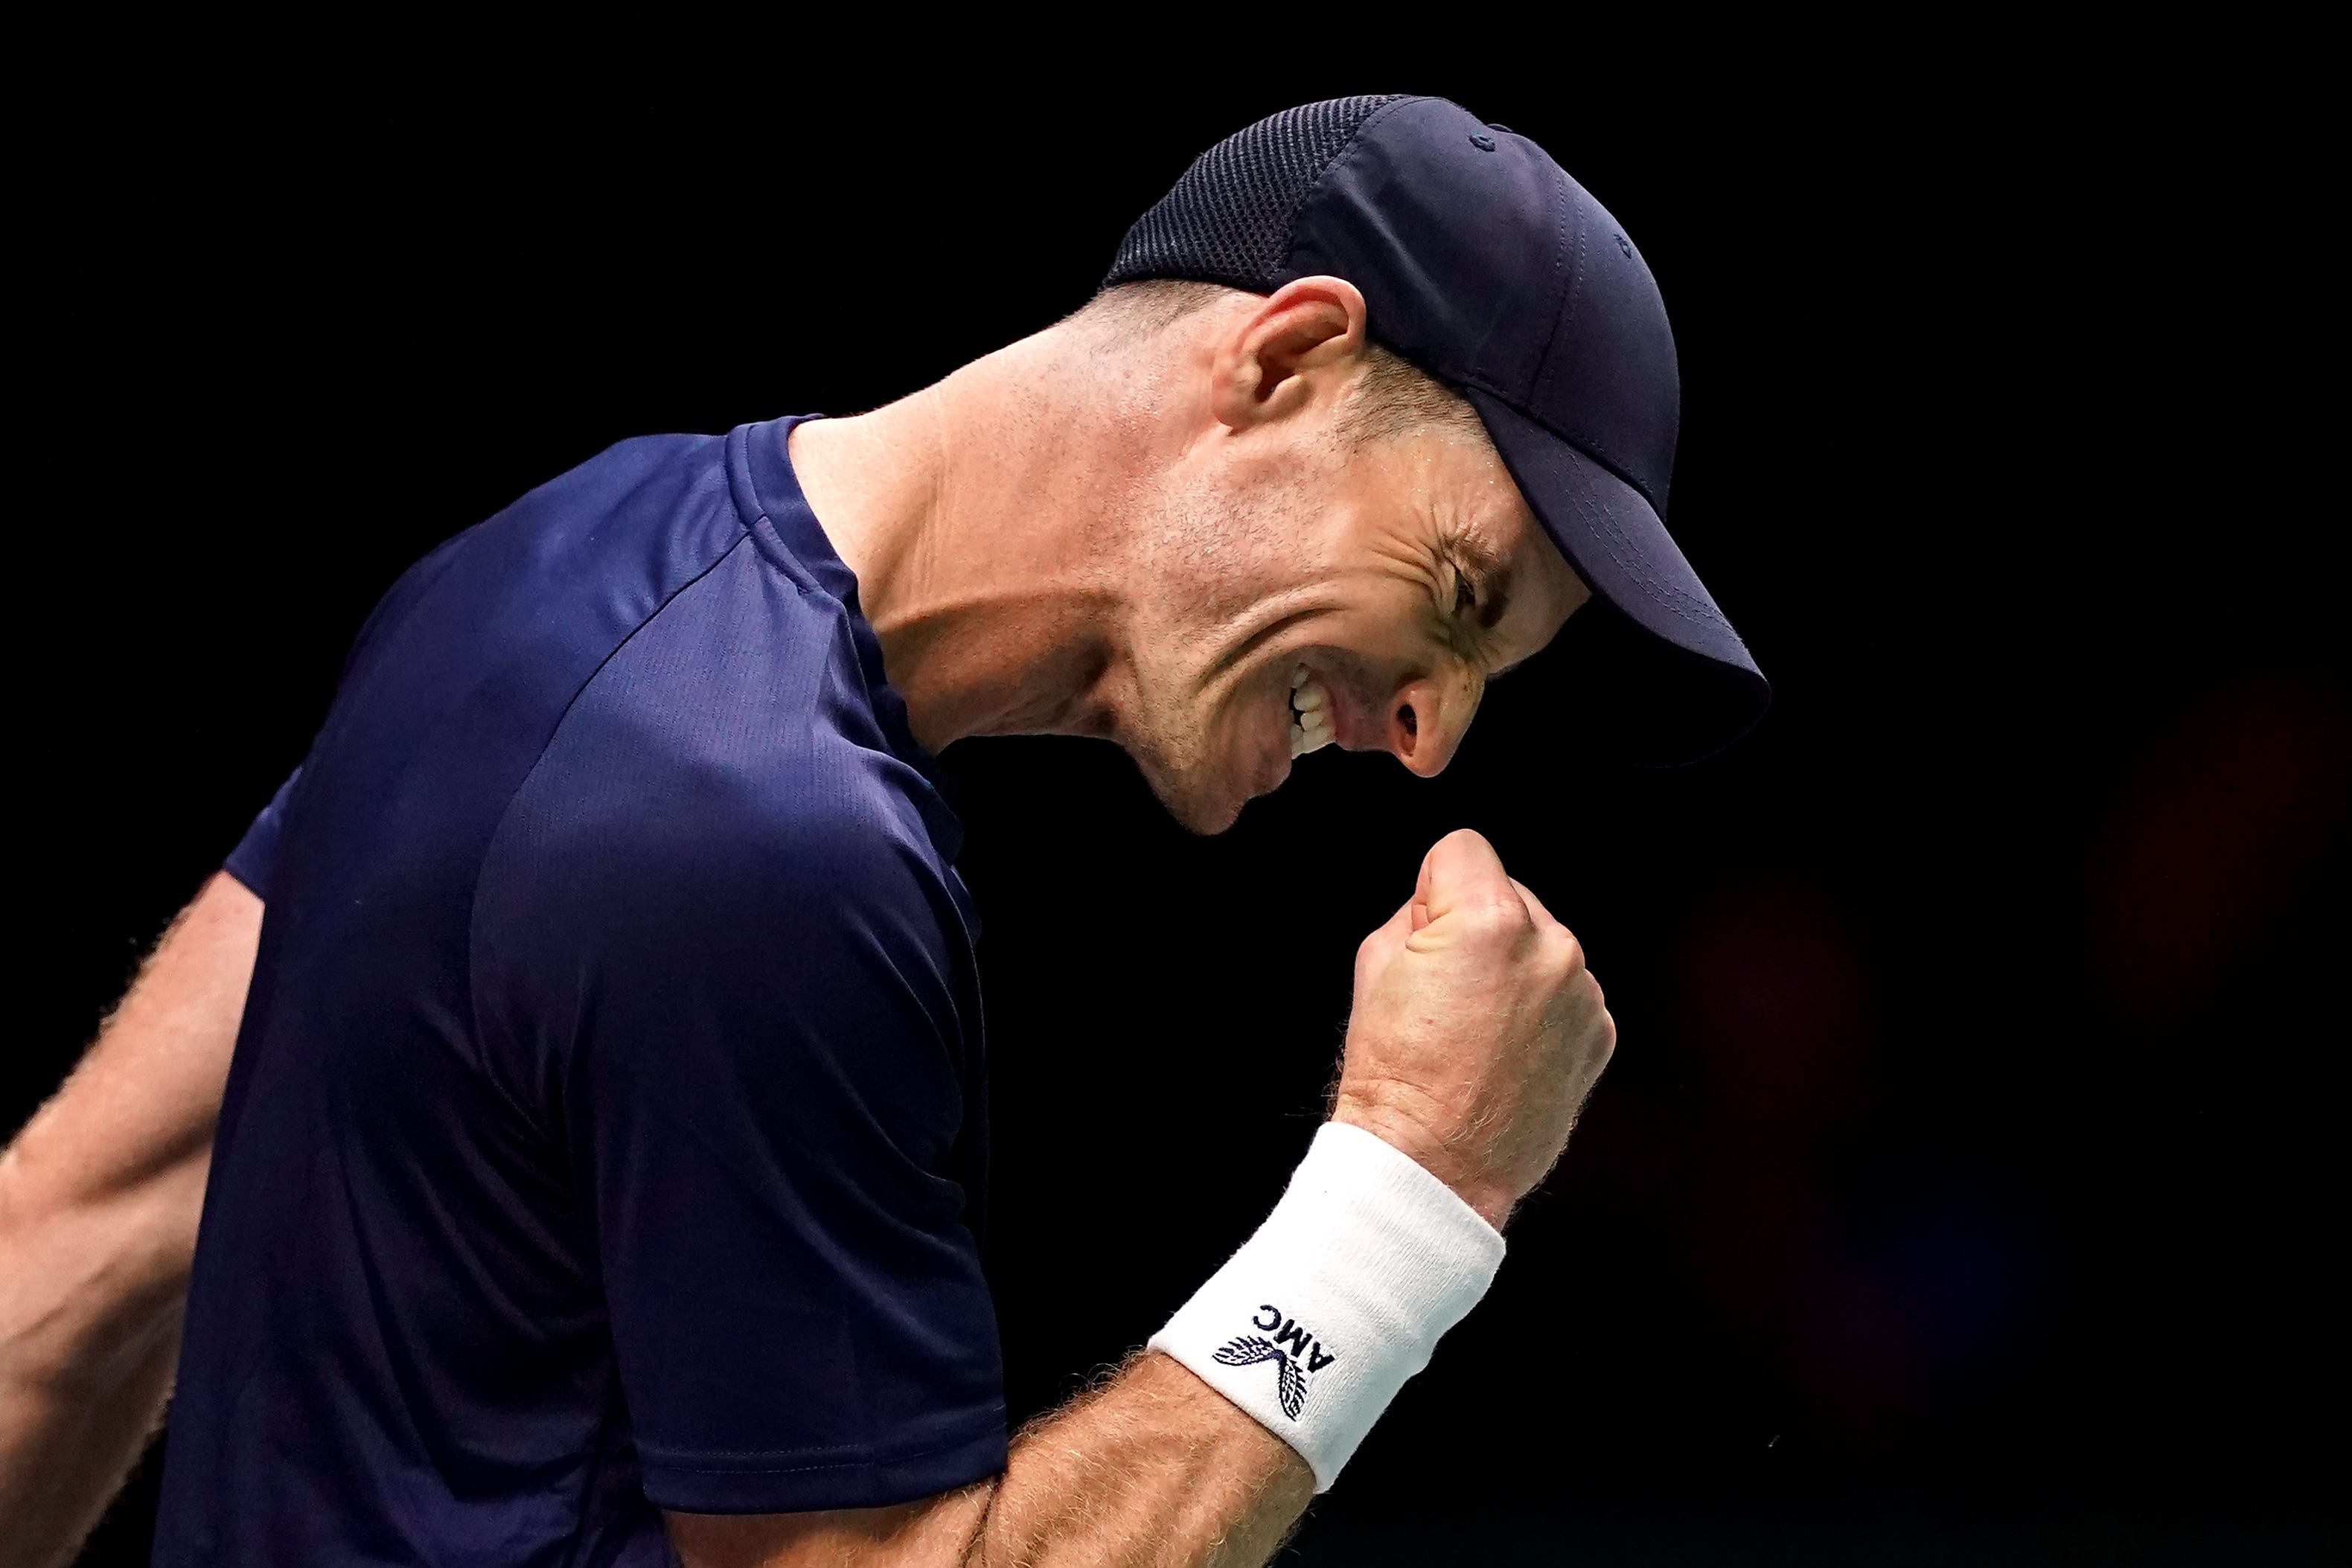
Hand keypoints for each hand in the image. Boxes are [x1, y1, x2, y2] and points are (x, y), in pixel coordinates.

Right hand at [1331, 829, 1614, 1228]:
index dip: (1430, 888)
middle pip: (1508, 894)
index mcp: (1489, 922)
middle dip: (1477, 927)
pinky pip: (1565, 991)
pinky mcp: (1598, 1033)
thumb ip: (1415, 912)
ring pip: (1541, 944)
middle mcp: (1551, 949)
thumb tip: (1442, 904)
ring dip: (1513, 968)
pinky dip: (1539, 1010)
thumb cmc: (1396, 1073)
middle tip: (1444, 994)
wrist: (1432, 1165)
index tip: (1422, 934)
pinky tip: (1505, 1052)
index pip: (1462, 849)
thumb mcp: (1373, 964)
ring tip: (1474, 1030)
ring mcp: (1582, 994)